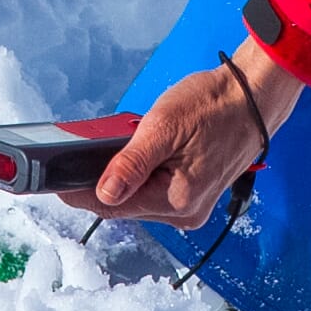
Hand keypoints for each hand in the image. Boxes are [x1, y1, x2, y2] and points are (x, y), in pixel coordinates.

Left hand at [65, 44, 304, 225]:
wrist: (254, 98)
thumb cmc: (215, 105)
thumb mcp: (164, 126)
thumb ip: (131, 164)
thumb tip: (104, 192)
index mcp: (178, 200)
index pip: (113, 206)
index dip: (80, 193)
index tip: (55, 183)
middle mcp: (185, 213)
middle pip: (125, 205)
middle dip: (101, 182)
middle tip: (80, 157)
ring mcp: (192, 206)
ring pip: (139, 199)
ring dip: (123, 178)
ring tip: (116, 148)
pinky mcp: (195, 195)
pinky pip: (156, 193)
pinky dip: (142, 176)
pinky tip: (141, 155)